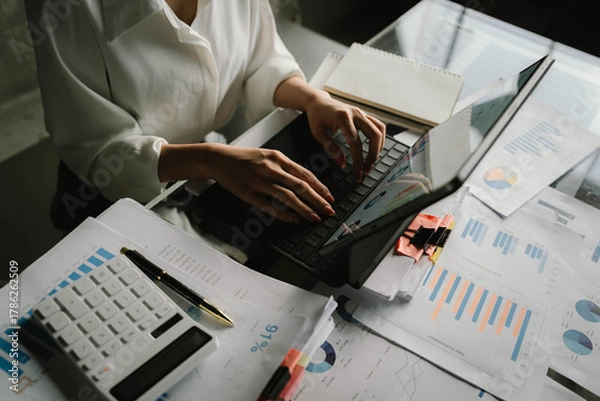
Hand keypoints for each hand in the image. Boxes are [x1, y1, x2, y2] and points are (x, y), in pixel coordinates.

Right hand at [209, 144, 335, 222]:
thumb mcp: (268, 155)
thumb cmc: (244, 158)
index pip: (305, 174)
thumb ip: (286, 167)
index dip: (319, 187)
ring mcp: (260, 182)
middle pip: (300, 186)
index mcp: (278, 158)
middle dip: (317, 200)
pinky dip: (283, 214)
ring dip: (304, 209)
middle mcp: (271, 169)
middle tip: (328, 210)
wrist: (219, 159)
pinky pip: (270, 206)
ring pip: (288, 197)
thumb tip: (305, 181)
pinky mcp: (250, 194)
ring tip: (315, 218)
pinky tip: (293, 219)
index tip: (329, 197)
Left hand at [273, 76, 385, 181]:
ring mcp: (362, 113)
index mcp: (342, 117)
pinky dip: (379, 139)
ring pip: (379, 130)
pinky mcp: (364, 115)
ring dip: (378, 148)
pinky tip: (374, 150)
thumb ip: (331, 148)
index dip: (358, 160)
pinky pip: (378, 126)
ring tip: (371, 163)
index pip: (355, 142)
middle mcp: (355, 113)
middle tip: (366, 170)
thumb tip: (343, 164)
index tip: (357, 173)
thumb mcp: (318, 133)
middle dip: (373, 156)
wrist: (319, 102)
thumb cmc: (317, 117)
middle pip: (374, 135)